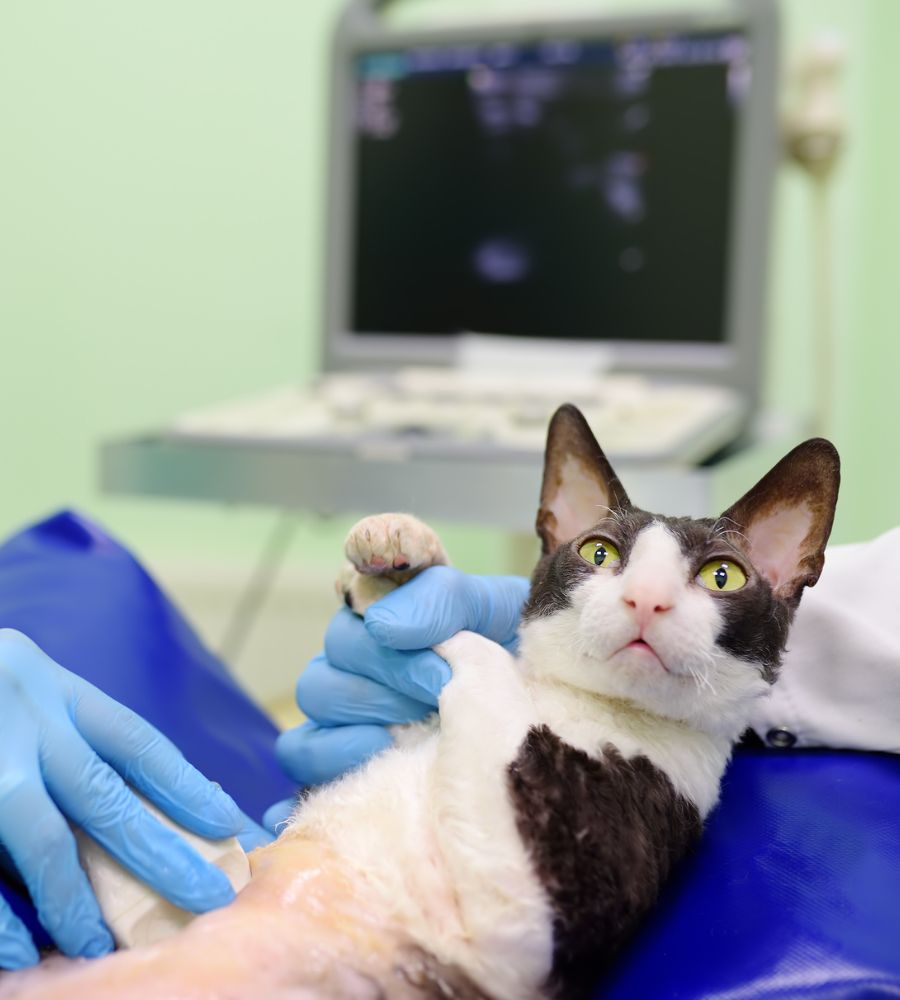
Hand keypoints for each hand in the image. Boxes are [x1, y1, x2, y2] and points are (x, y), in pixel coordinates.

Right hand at [0, 629, 256, 968]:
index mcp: (59, 691)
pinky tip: (23, 951)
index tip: (229, 826)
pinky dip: (0, 915)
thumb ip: (78, 736)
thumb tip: (154, 806)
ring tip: (99, 942)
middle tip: (206, 898)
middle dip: (160, 854)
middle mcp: (27, 720)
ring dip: (74, 898)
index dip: (186, 788)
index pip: (137, 743)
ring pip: (42, 836)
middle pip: (104, 796)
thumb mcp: (35, 688)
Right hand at [265, 568, 527, 829]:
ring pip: (317, 690)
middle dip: (393, 663)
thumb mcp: (500, 620)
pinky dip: (334, 753)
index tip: (391, 566)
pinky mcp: (332, 758)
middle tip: (441, 682)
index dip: (374, 550)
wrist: (531, 733)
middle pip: (341, 640)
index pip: (368, 552)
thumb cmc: (513, 668)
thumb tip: (382, 624)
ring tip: (420, 722)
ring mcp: (342, 700)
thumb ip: (447, 601)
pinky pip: (303, 750)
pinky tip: (380, 754)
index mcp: (400, 594)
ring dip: (370, 705)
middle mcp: (361, 642)